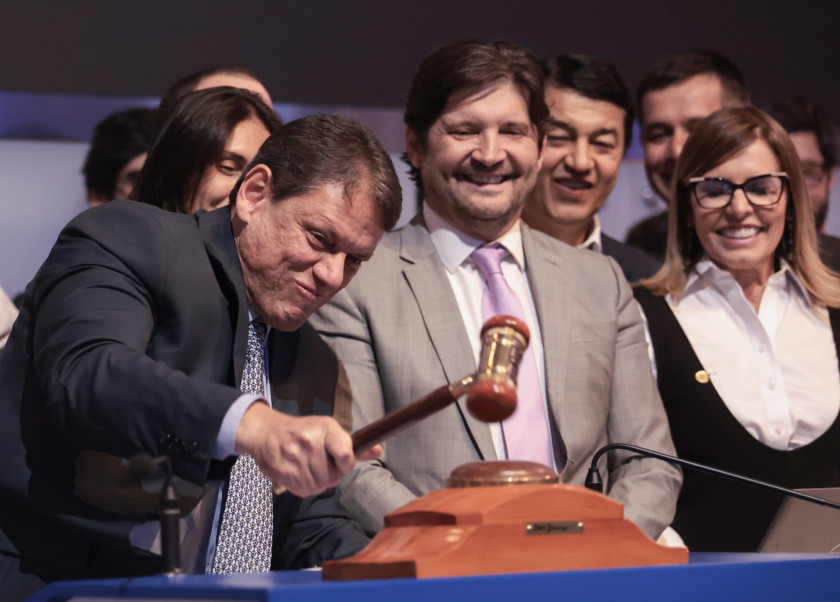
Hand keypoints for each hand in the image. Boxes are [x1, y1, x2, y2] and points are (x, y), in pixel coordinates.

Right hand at [234, 401, 381, 496]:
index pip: (345, 454)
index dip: (346, 463)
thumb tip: (377, 450)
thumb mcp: (328, 431)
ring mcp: (295, 457)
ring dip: (317, 482)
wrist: (266, 432)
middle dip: (330, 474)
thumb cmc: (302, 432)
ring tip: (309, 467)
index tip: (342, 461)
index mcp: (325, 428)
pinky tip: (299, 473)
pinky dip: (305, 486)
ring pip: (320, 486)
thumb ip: (352, 445)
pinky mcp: (283, 471)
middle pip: (333, 476)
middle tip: (320, 463)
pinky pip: (305, 490)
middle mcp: (310, 441)